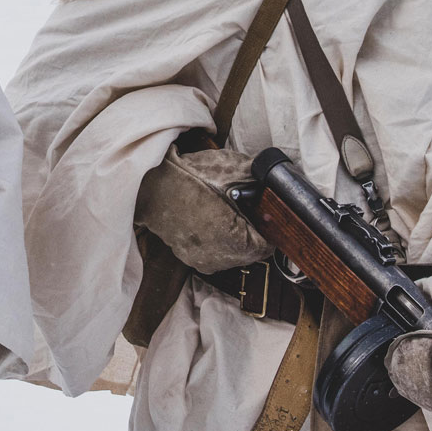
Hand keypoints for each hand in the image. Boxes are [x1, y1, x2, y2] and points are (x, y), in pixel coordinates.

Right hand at [135, 147, 270, 273]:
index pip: (268, 245)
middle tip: (245, 206)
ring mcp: (202, 261)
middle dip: (252, 230)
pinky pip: (214, 252)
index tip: (265, 211)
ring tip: (225, 209)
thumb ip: (263, 180)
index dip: (269, 226)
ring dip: (235, 235)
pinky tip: (210, 216)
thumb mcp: (235, 169)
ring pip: (233, 253)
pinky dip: (217, 238)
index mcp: (236, 243)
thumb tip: (282, 182)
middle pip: (251, 251)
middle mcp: (220, 260)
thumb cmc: (190, 177)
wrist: (149, 183)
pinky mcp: (188, 257)